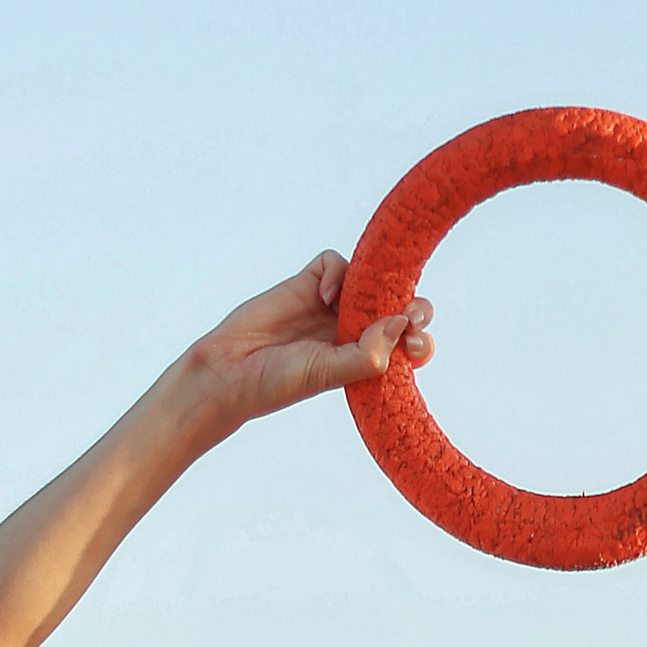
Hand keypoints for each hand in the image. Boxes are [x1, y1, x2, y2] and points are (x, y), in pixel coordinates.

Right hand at [184, 255, 433, 428]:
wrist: (229, 371)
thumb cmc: (278, 383)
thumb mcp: (328, 374)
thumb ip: (366, 354)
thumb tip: (400, 322)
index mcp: (361, 359)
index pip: (403, 345)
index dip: (417, 340)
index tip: (417, 344)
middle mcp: (351, 331)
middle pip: (396, 307)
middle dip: (412, 308)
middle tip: (413, 315)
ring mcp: (330, 305)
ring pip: (370, 280)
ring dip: (379, 286)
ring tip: (374, 301)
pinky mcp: (308, 284)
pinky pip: (335, 263)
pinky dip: (339, 271)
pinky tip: (326, 294)